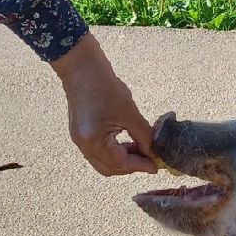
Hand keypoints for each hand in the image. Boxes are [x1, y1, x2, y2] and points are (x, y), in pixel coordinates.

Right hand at [51, 33, 156, 175]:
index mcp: (94, 141)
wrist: (81, 67)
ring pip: (103, 161)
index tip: (156, 166)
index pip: (120, 164)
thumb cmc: (105, 86)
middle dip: (130, 166)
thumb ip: (143, 135)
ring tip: (141, 150)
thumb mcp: (129, 112)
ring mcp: (79, 140)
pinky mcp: (80, 133)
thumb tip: (153, 152)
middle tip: (149, 160)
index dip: (139, 166)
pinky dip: (114, 151)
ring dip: (122, 159)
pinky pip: (98, 151)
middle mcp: (84, 145)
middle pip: (109, 168)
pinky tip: (128, 143)